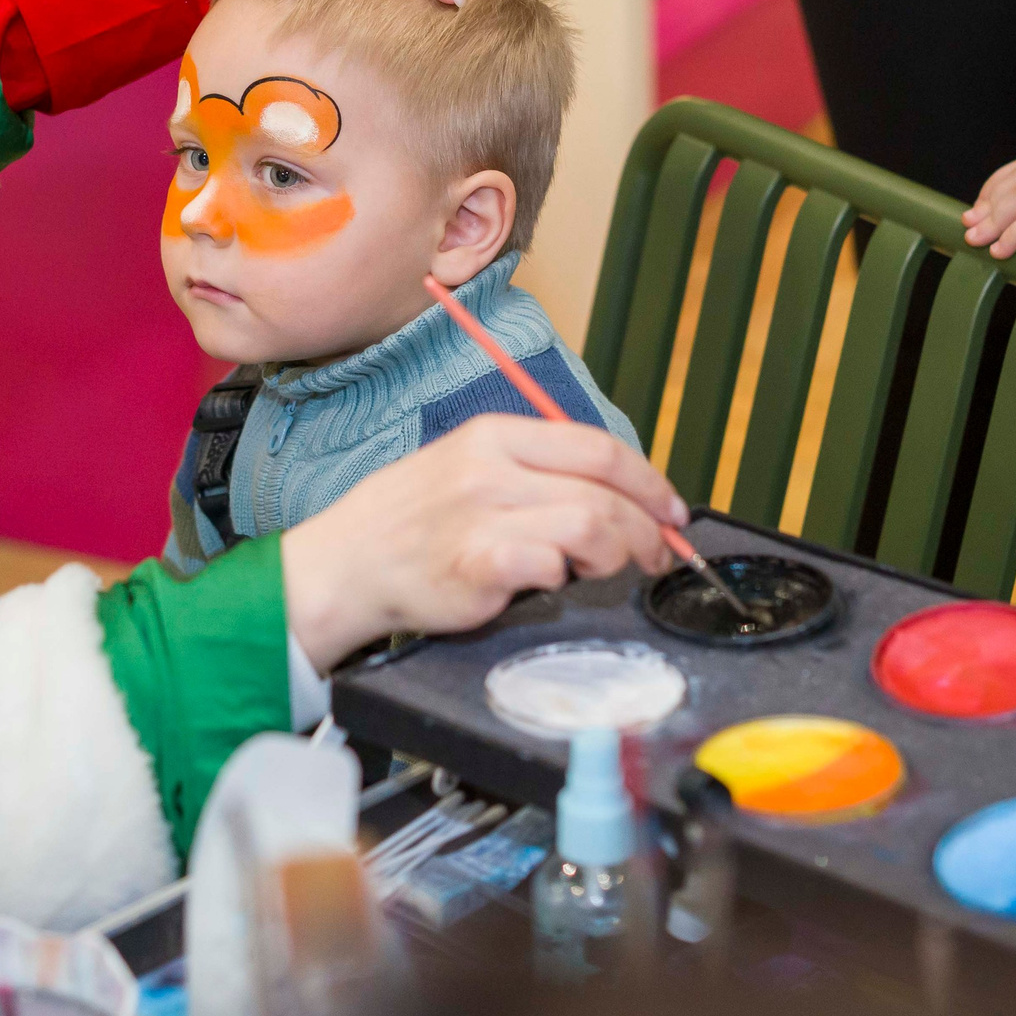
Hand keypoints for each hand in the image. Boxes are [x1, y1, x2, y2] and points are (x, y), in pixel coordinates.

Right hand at [280, 415, 685, 671]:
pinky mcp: (476, 562)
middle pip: (605, 489)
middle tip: (658, 554)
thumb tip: (615, 493)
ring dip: (616, 554)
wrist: (345, 563)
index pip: (598, 447)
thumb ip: (534, 470)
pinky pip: (550, 565)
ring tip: (607, 569)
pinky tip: (551, 581)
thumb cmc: (410, 521)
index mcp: (495, 434)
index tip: (670, 510)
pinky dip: (564, 577)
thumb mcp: (467, 465)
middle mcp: (492, 467)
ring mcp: (482, 513)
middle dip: (649, 528)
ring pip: (592, 525)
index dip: (649, 481)